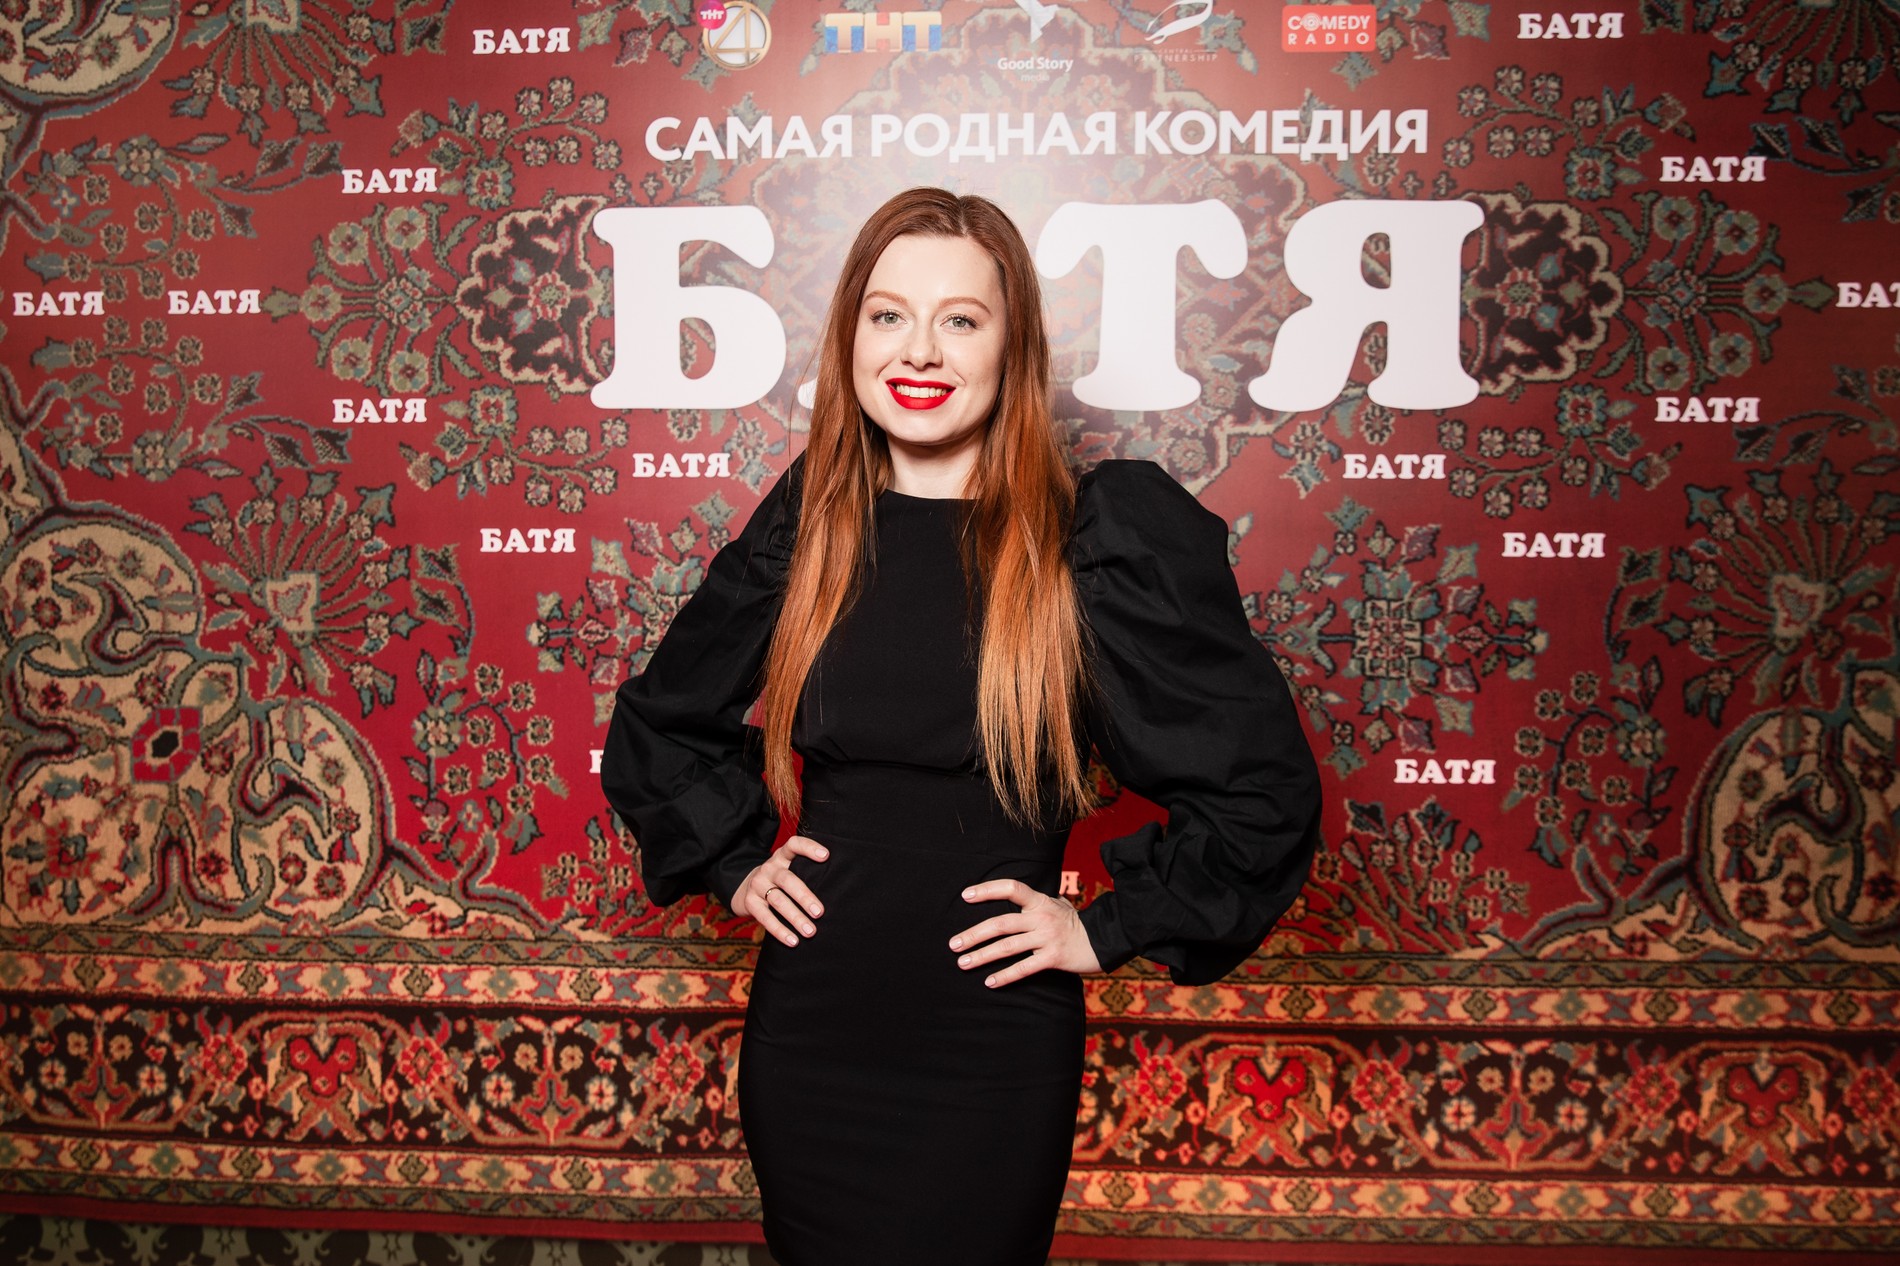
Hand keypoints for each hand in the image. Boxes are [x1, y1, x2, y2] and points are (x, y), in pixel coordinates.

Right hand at [733, 836, 827, 947]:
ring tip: (810, 932)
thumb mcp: (790, 870)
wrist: (746, 889)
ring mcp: (757, 884)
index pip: (794, 845)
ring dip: (795, 917)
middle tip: (820, 912)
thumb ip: (807, 873)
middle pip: (787, 880)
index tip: (826, 856)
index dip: (808, 848)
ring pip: (777, 900)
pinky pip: (765, 917)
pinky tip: (793, 941)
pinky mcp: (749, 902)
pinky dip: (780, 931)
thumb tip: (839, 889)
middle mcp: (769, 868)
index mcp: (782, 856)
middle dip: (804, 897)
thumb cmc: (780, 881)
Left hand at [948, 879, 1101, 986]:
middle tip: (953, 944)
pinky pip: (1024, 968)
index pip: (1011, 888)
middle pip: (1001, 923)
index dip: (987, 890)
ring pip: (1008, 947)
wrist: (1103, 939)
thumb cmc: (1073, 922)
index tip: (965, 896)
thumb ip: (1034, 902)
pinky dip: (1005, 976)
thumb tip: (1012, 894)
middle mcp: (1041, 917)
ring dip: (982, 956)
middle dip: (974, 934)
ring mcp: (1047, 938)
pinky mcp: (1053, 958)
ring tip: (963, 963)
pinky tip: (989, 982)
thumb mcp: (1055, 904)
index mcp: (1039, 901)